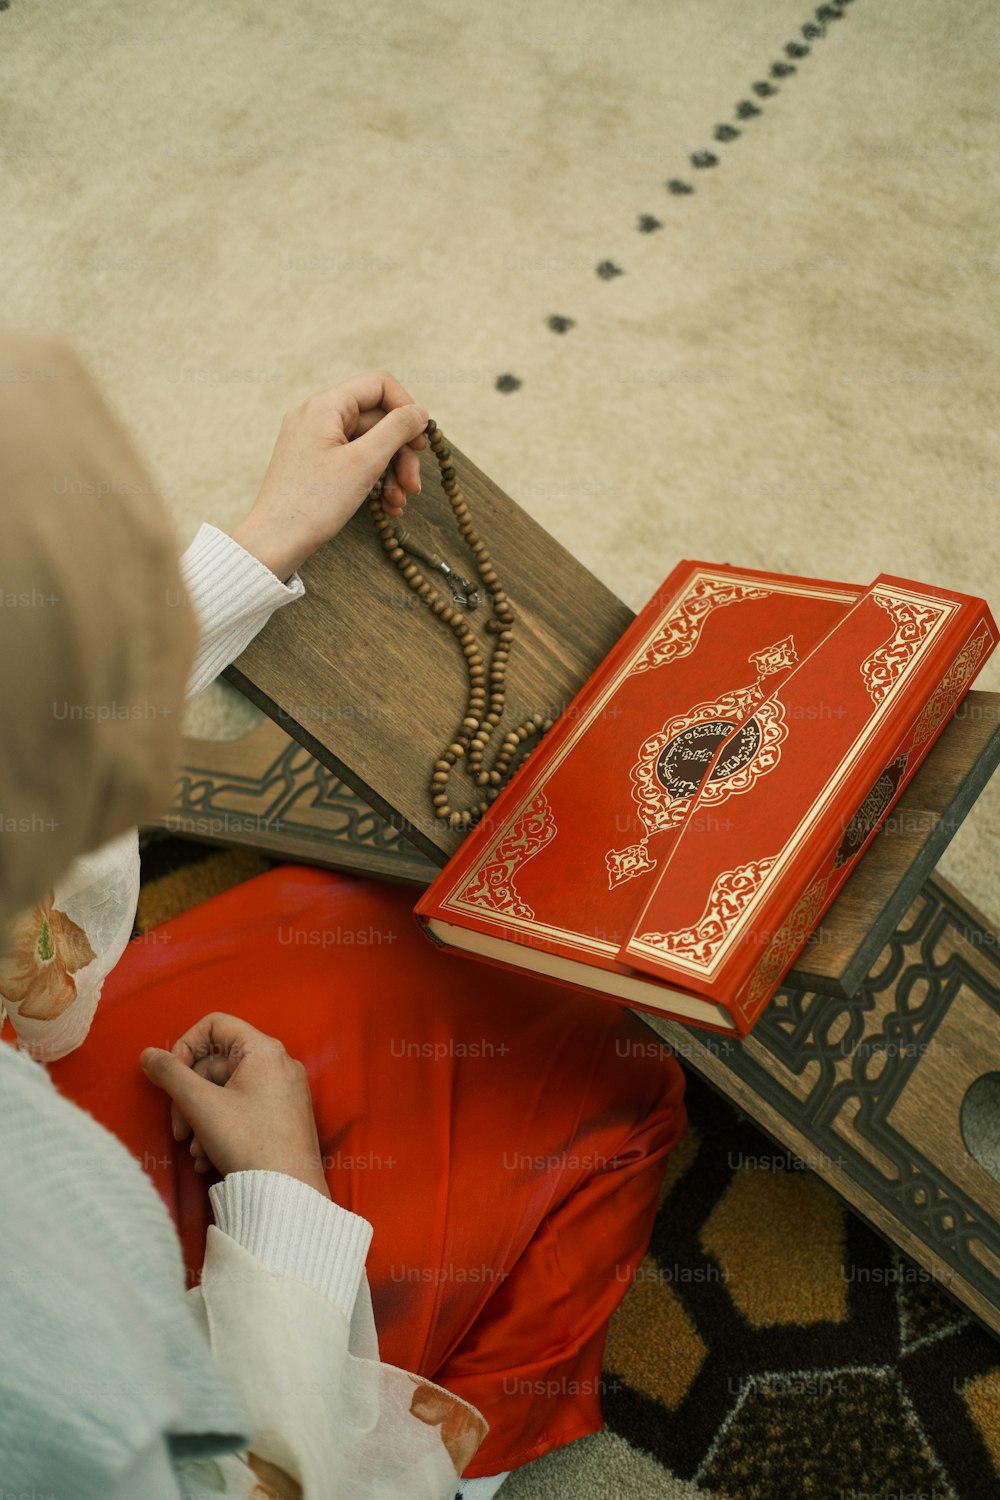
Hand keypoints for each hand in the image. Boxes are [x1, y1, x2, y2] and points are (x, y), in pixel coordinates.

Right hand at [140, 1013, 330, 1197]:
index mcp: (264, 1050)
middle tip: (179, 1130)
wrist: (287, 1194)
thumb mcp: (201, 1105)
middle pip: (216, 1064)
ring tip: (196, 1151)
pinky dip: (220, 1129)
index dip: (185, 1045)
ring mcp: (284, 1092)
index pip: (215, 1025)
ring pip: (225, 1092)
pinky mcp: (283, 1117)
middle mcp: (278, 1064)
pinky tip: (209, 1159)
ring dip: (201, 1120)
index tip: (170, 1076)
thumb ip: (170, 1074)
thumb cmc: (248, 1143)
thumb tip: (148, 1055)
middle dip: (189, 1097)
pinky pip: (242, 1110)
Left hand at [229, 369, 429, 581]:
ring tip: (398, 503)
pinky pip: (353, 461)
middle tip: (413, 486)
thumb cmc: (314, 502)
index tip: (421, 442)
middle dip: (401, 453)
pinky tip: (385, 507)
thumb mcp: (364, 462)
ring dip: (391, 472)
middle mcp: (318, 416)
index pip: (379, 385)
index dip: (406, 409)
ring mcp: (315, 441)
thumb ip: (397, 430)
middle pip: (377, 420)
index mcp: (325, 406)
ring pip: (369, 444)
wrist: (275, 542)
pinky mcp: (315, 464)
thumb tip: (420, 412)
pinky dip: (373, 480)